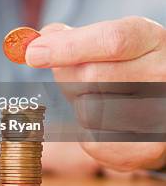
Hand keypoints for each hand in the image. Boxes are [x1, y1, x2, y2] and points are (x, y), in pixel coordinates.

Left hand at [26, 17, 165, 171]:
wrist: (157, 103)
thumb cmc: (120, 65)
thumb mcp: (102, 41)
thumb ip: (69, 37)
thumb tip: (37, 42)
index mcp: (149, 38)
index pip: (111, 41)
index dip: (67, 47)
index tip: (32, 54)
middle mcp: (162, 72)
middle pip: (91, 76)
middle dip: (67, 78)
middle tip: (73, 78)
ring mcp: (160, 112)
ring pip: (89, 111)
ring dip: (80, 106)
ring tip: (98, 99)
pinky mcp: (149, 148)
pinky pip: (93, 142)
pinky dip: (87, 133)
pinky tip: (105, 123)